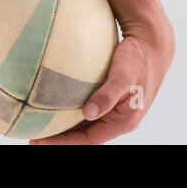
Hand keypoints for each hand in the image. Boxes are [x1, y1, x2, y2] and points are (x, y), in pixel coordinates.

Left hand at [28, 10, 173, 144]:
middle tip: (34, 138)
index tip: (40, 141)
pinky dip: (71, 113)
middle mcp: (118, 120)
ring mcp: (114, 111)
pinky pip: (88, 111)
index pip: (88, 140)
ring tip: (41, 127)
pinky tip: (55, 108)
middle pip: (85, 136)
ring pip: (86, 125)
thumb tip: (88, 112)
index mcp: (123, 121)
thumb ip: (107, 95)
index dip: (64, 143)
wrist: (152, 44)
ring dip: (65, 128)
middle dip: (61, 139)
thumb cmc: (139, 58)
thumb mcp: (124, 75)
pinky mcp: (110, 99)